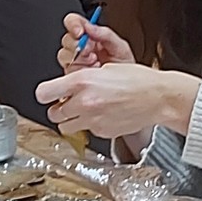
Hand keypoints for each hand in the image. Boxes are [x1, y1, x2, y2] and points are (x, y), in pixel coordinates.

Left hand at [37, 63, 195, 139]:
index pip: (43, 93)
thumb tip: (67, 86)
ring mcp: (92, 120)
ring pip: (65, 127)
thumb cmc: (137, 80)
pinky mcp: (102, 131)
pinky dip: (90, 125)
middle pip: (53, 113)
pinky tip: (103, 115)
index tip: (49, 94)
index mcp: (82, 81)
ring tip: (83, 111)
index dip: (45, 94)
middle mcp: (84, 102)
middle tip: (68, 103)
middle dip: (59, 108)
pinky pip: (86, 131)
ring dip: (70, 120)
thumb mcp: (105, 68)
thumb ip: (81, 79)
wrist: (158, 97)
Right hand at [60, 12, 135, 68]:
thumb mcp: (120, 47)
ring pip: (64, 55)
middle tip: (91, 51)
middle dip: (78, 45)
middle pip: (66, 39)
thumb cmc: (124, 66)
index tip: (80, 32)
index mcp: (90, 34)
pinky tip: (92, 71)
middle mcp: (80, 46)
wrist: (125, 86)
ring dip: (80, 59)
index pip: (73, 22)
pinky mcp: (72, 75)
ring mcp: (75, 61)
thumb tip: (89, 26)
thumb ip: (105, 34)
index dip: (73, 24)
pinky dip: (80, 71)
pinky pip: (68, 71)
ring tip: (95, 63)